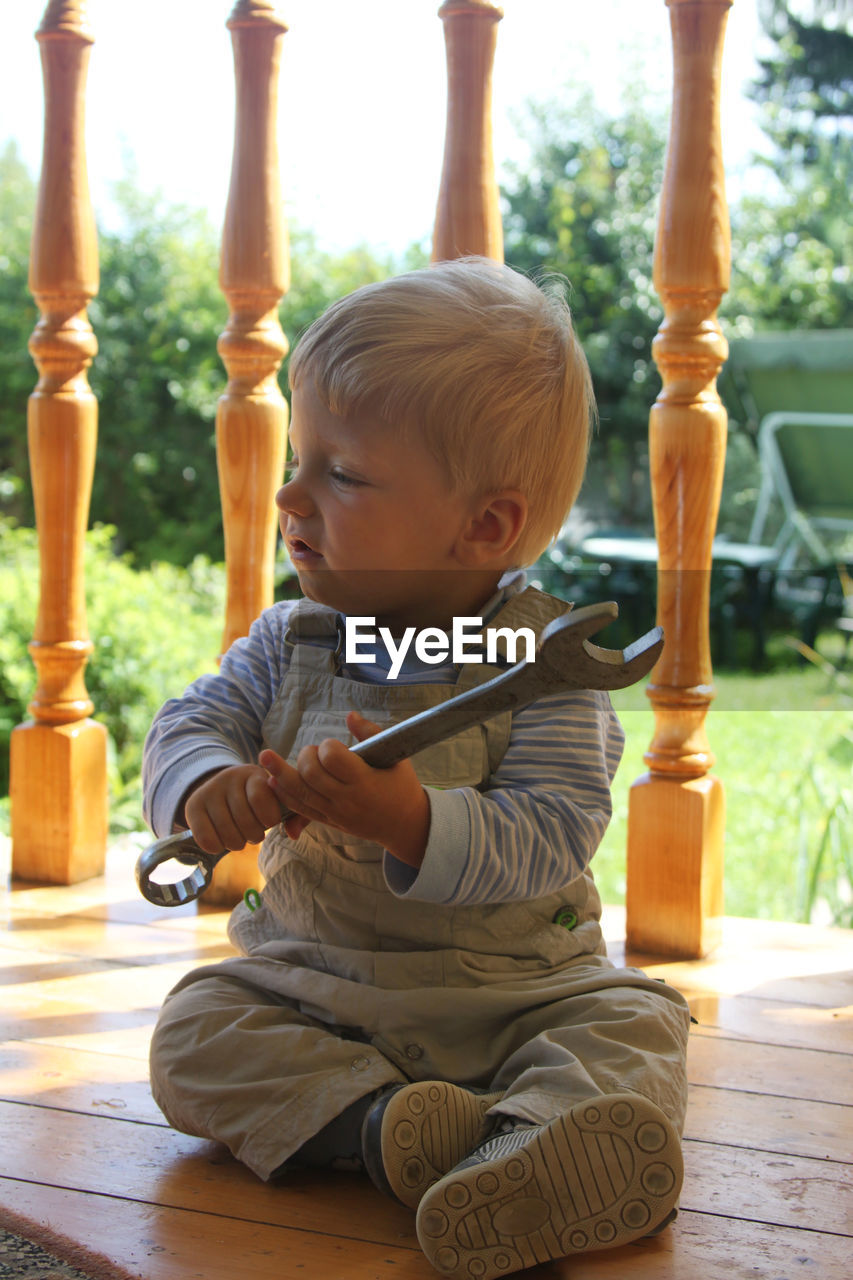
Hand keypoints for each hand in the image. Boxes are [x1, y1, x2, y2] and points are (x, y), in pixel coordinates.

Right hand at [184, 764, 283, 853]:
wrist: (223, 789)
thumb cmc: (256, 799)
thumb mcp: (275, 798)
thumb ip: (292, 815)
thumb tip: (293, 834)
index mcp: (253, 773)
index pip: (261, 799)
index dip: (269, 819)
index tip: (269, 820)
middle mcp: (228, 777)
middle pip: (246, 822)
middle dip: (254, 835)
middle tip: (254, 833)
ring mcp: (209, 790)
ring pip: (228, 834)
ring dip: (238, 843)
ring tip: (240, 836)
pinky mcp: (192, 805)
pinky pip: (206, 838)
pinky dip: (217, 846)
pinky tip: (221, 840)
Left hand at [259, 711, 430, 868]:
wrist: (404, 824)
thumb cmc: (401, 786)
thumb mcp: (396, 758)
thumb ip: (371, 734)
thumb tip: (349, 714)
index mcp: (365, 781)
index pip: (333, 759)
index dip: (328, 746)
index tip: (334, 745)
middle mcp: (347, 799)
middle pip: (312, 775)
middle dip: (306, 757)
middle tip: (314, 752)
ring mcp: (336, 813)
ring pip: (300, 793)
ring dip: (280, 773)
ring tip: (265, 757)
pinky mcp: (329, 821)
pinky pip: (301, 809)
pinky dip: (284, 795)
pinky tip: (272, 782)